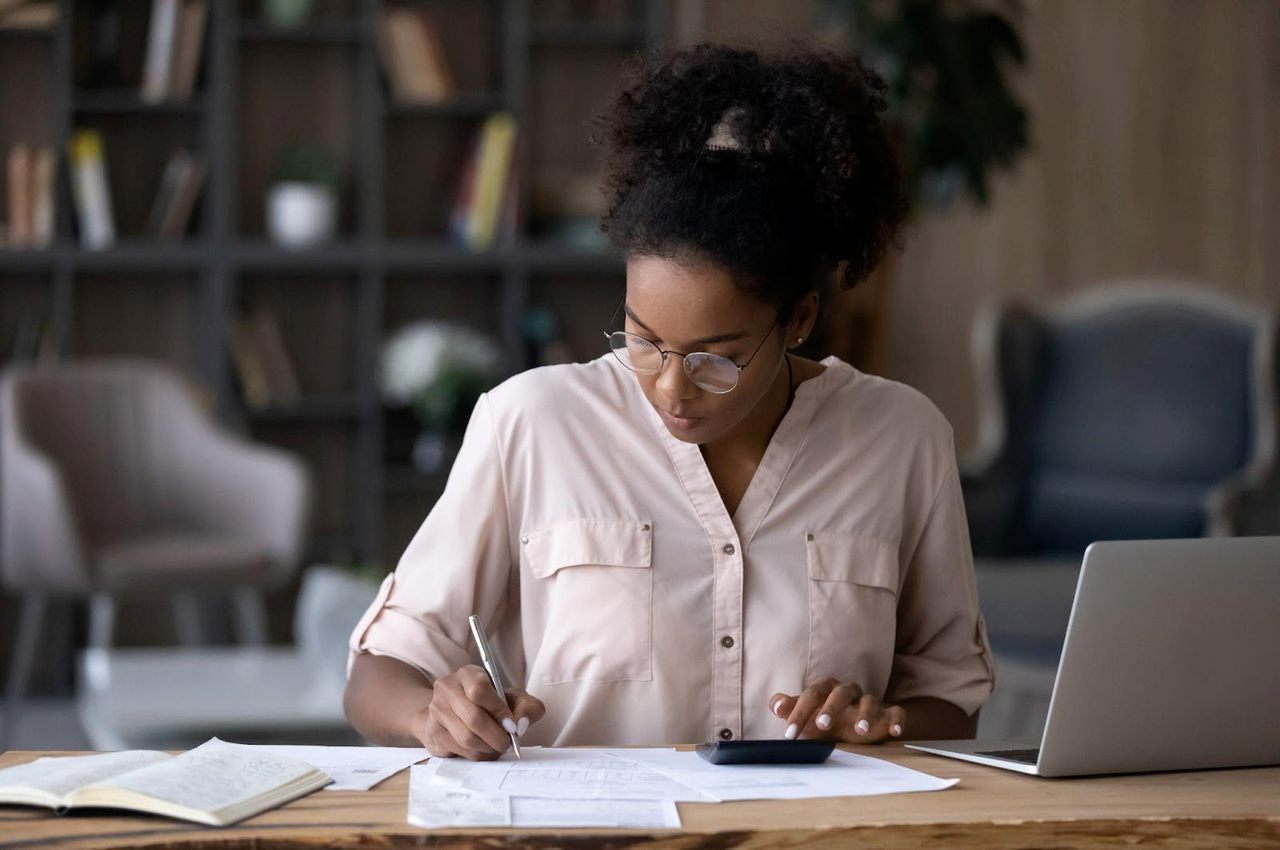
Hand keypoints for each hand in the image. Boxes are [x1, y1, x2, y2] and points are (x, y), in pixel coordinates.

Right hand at [413, 664, 544, 759]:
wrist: (452, 713)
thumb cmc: (489, 704)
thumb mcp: (512, 698)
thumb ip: (526, 707)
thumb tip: (520, 726)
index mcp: (467, 674)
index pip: (479, 689)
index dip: (499, 710)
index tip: (512, 726)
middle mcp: (447, 688)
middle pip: (473, 718)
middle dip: (496, 736)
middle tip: (507, 743)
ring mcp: (436, 711)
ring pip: (466, 738)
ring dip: (487, 748)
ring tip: (497, 747)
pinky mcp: (432, 733)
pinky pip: (458, 750)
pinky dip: (477, 754)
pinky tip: (484, 750)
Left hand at [769, 677, 905, 743]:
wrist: (857, 727)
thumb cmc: (827, 719)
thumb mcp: (807, 716)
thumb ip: (790, 709)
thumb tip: (775, 705)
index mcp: (826, 688)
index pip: (810, 695)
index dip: (799, 713)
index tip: (789, 734)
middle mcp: (848, 691)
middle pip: (840, 693)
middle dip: (831, 708)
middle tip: (822, 725)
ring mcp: (869, 701)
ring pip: (869, 701)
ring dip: (865, 714)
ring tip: (860, 731)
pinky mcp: (888, 713)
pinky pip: (896, 712)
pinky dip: (896, 720)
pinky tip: (894, 731)